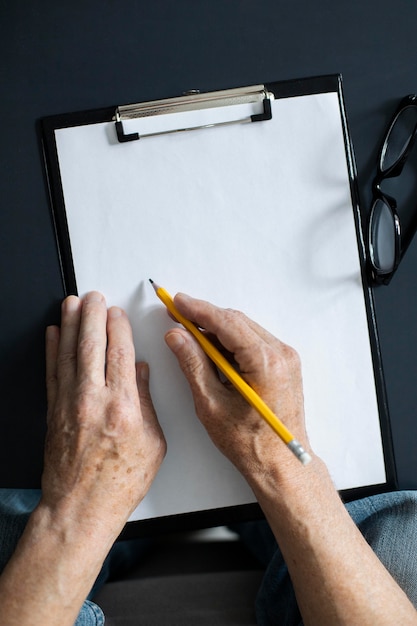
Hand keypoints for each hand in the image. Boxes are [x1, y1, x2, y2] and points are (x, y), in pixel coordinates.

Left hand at [41, 291, 165, 540]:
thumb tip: (141, 373)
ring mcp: (69, 404)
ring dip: (70, 324)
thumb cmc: (119, 482)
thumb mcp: (153, 444)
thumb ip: (146, 403)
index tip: (117, 313)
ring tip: (72, 303)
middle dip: (92, 315)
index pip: (120, 354)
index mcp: (124, 407)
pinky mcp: (54, 412)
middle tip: (93, 296)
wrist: (80, 508)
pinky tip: (53, 333)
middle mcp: (93, 400)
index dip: (118, 328)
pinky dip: (52, 350)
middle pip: (92, 346)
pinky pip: (52, 372)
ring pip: (69, 353)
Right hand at [165, 293, 310, 484]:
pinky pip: (254, 342)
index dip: (198, 310)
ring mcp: (286, 359)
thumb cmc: (250, 443)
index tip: (176, 302)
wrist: (280, 464)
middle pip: (236, 322)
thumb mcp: (211, 403)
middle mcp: (281, 355)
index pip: (226, 323)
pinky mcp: (284, 365)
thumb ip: (192, 364)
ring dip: (217, 329)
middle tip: (176, 316)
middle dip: (205, 317)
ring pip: (244, 330)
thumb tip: (177, 336)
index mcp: (265, 362)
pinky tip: (212, 350)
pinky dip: (231, 342)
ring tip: (189, 335)